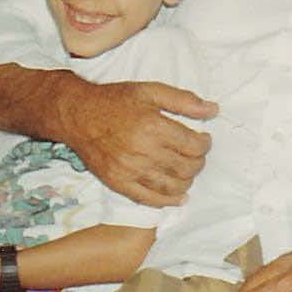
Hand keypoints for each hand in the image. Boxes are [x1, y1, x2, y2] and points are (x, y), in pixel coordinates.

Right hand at [61, 80, 216, 206]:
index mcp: (153, 126)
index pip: (193, 146)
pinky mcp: (119, 183)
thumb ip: (184, 100)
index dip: (205, 144)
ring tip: (186, 171)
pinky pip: (150, 199)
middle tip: (195, 154)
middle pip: (186, 168)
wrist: (78, 115)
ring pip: (172, 186)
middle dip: (198, 162)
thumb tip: (213, 110)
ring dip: (186, 181)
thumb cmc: (115, 101)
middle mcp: (143, 151)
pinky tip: (177, 196)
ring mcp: (130, 171)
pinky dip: (168, 201)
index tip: (203, 140)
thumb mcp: (150, 90)